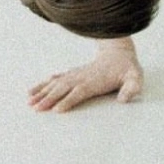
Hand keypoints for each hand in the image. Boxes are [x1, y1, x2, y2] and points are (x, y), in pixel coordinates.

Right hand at [28, 37, 143, 112]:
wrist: (118, 52)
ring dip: (41, 92)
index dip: (67, 101)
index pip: (78, 92)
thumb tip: (124, 100)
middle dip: (47, 99)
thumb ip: (131, 88)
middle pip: (61, 89)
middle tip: (35, 109)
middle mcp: (81, 77)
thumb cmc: (127, 68)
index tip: (56, 110)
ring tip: (29, 101)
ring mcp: (74, 75)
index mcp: (94, 81)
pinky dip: (43, 85)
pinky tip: (34, 90)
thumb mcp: (135, 78)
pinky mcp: (71, 74)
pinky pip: (54, 79)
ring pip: (54, 84)